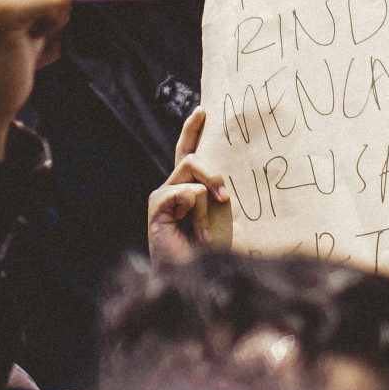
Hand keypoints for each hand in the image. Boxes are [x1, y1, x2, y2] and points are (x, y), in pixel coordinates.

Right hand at [147, 106, 231, 263]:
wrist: (191, 279)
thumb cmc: (213, 255)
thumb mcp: (224, 221)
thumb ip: (223, 202)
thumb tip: (231, 187)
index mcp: (186, 191)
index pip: (187, 153)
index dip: (192, 131)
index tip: (204, 110)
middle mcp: (171, 189)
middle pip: (190, 157)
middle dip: (211, 170)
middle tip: (225, 196)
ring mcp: (162, 197)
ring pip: (190, 172)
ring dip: (208, 193)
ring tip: (215, 218)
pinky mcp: (157, 206)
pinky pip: (185, 192)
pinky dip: (196, 211)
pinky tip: (199, 233)